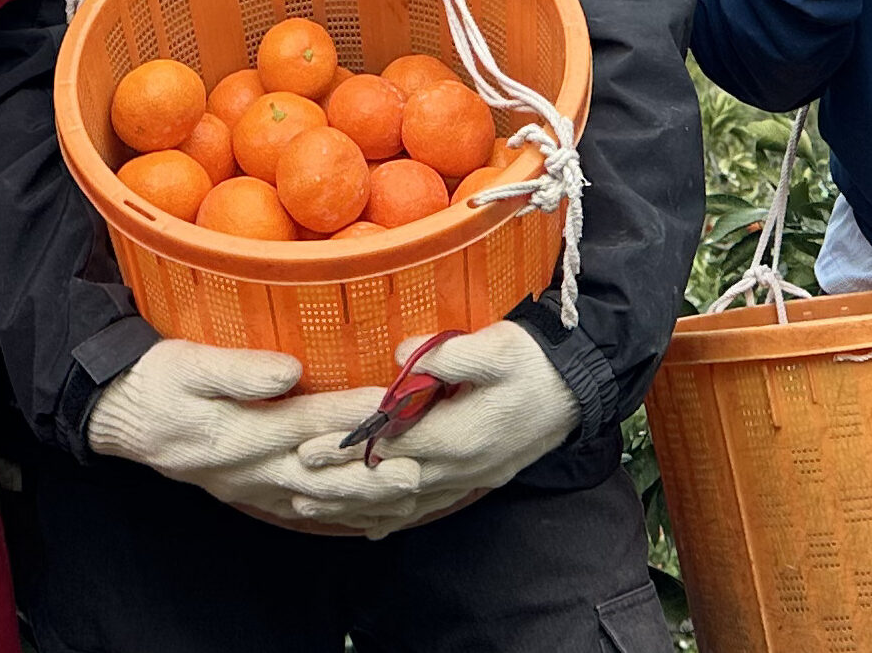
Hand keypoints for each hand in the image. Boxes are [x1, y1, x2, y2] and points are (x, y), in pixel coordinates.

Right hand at [87, 341, 384, 518]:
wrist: (125, 417)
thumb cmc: (159, 381)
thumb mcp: (188, 364)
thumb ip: (239, 371)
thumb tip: (289, 370)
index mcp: (240, 432)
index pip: (307, 423)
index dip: (352, 414)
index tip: (393, 405)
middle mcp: (251, 467)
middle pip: (322, 475)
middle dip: (372, 474)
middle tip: (417, 470)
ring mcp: (252, 486)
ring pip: (317, 500)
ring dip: (364, 499)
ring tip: (407, 495)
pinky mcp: (252, 491)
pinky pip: (302, 510)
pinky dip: (338, 514)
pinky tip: (370, 514)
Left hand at [288, 323, 579, 536]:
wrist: (579, 387)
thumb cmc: (534, 361)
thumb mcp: (497, 345)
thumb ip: (449, 354)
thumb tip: (398, 355)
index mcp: (459, 435)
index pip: (389, 449)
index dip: (345, 451)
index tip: (305, 448)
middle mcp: (460, 467)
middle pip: (387, 485)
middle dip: (337, 486)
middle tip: (292, 484)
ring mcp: (468, 479)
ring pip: (402, 503)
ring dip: (357, 507)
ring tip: (313, 509)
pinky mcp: (475, 480)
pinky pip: (427, 506)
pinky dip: (395, 516)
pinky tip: (370, 526)